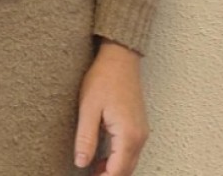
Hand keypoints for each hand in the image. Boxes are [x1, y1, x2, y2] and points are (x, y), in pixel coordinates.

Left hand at [74, 40, 148, 174]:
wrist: (120, 58)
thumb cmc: (104, 78)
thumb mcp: (88, 108)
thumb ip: (86, 138)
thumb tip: (81, 163)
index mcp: (128, 135)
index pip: (117, 171)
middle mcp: (139, 137)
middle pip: (126, 170)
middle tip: (89, 174)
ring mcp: (141, 131)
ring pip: (129, 162)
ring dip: (113, 169)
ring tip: (93, 169)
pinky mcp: (138, 126)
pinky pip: (131, 151)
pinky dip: (119, 159)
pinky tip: (103, 157)